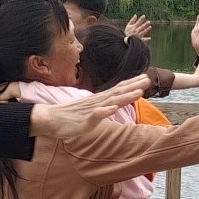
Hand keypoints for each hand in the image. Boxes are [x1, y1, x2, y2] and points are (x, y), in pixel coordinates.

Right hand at [29, 78, 149, 138]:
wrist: (50, 118)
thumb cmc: (70, 116)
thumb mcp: (90, 111)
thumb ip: (102, 107)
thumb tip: (113, 105)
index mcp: (99, 100)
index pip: (118, 89)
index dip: (132, 84)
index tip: (145, 77)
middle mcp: (97, 102)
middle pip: (118, 92)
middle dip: (133, 86)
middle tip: (147, 79)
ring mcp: (91, 110)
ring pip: (110, 102)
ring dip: (124, 96)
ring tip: (138, 92)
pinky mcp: (84, 120)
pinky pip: (96, 115)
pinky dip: (105, 111)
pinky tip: (113, 109)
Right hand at [123, 14, 151, 39]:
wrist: (125, 41)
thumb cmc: (126, 32)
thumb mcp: (128, 25)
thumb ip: (132, 20)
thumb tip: (135, 15)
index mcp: (134, 27)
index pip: (138, 22)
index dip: (141, 19)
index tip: (144, 16)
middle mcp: (136, 30)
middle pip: (141, 27)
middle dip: (145, 24)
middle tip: (149, 22)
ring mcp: (138, 35)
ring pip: (143, 32)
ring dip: (146, 29)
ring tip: (150, 27)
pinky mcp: (139, 40)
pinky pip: (143, 40)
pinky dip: (146, 39)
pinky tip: (149, 38)